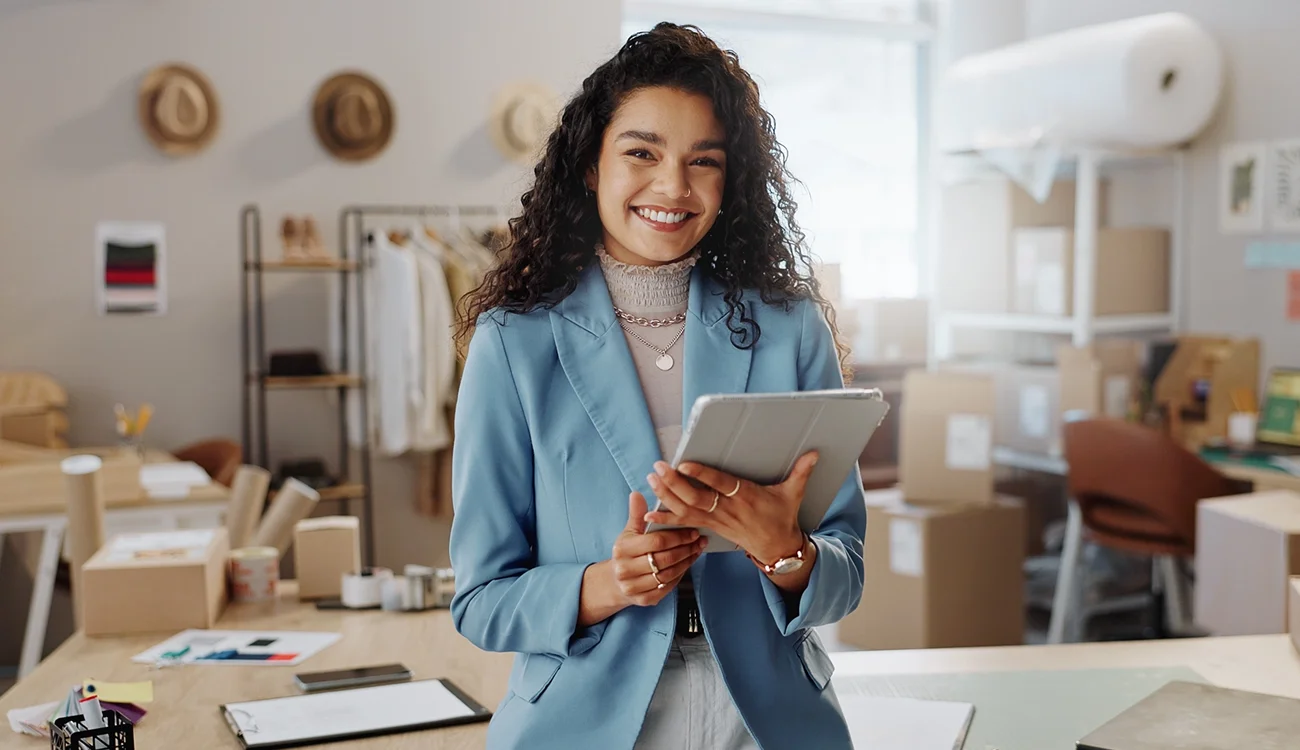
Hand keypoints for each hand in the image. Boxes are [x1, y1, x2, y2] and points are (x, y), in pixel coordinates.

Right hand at [610, 491, 705, 606]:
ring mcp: (634, 587)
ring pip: (669, 574)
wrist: (616, 581)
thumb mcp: (629, 532)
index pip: (656, 542)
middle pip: (665, 559)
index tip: (692, 530)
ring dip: (687, 561)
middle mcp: (625, 570)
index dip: (677, 536)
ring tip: (697, 550)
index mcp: (622, 550)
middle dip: (686, 548)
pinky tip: (688, 563)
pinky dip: (681, 575)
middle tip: (699, 540)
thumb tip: (636, 494)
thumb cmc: (627, 552)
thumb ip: (636, 514)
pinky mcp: (644, 600)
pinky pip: (668, 587)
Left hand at [643, 451, 817, 564]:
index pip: (721, 484)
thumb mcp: (793, 494)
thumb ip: (801, 472)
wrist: (777, 548)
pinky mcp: (711, 527)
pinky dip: (666, 520)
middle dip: (675, 483)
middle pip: (697, 497)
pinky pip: (685, 524)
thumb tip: (814, 453)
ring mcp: (717, 520)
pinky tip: (649, 516)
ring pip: (687, 509)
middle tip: (658, 467)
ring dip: (667, 496)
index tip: (685, 464)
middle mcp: (728, 509)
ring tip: (651, 479)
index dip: (702, 475)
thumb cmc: (782, 517)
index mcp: (746, 497)